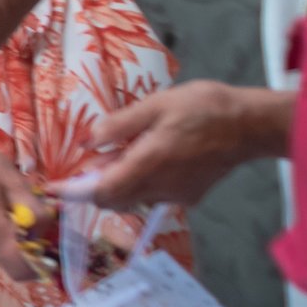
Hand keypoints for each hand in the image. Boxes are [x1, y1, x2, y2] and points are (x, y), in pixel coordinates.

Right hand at [0, 128, 46, 278]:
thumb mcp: (13, 180)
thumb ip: (35, 210)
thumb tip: (46, 230)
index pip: (22, 269)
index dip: (42, 265)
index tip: (53, 246)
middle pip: (17, 261)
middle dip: (33, 245)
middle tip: (41, 217)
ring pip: (7, 252)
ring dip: (21, 236)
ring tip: (21, 206)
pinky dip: (8, 232)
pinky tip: (6, 207)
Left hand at [79, 82, 292, 209]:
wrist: (251, 125)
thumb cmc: (204, 108)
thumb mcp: (156, 104)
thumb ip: (118, 125)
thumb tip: (89, 141)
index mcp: (149, 164)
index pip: (101, 193)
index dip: (74, 193)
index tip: (55, 189)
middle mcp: (160, 188)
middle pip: (113, 201)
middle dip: (94, 188)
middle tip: (90, 163)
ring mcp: (176, 196)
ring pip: (133, 200)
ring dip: (118, 185)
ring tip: (120, 155)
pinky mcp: (189, 197)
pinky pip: (153, 196)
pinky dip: (140, 184)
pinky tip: (146, 159)